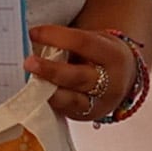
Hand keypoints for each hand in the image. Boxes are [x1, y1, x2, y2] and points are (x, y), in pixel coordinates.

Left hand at [24, 22, 150, 120]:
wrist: (122, 80)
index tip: (33, 33)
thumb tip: (36, 39)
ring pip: (71, 99)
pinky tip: (35, 94)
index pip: (84, 43)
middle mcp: (111, 82)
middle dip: (51, 70)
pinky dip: (49, 101)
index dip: (57, 37)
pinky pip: (65, 110)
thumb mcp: (95, 43)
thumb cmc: (102, 57)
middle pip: (78, 77)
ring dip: (46, 90)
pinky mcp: (88, 116)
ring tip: (29, 82)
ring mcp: (100, 103)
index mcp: (113, 56)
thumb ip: (71, 44)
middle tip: (29, 63)